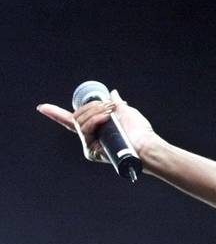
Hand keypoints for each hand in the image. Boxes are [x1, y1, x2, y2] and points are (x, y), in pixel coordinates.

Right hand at [37, 89, 156, 163]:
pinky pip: (85, 130)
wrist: (146, 144)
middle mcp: (89, 138)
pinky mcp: (90, 150)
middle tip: (110, 106)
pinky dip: (95, 120)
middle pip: (77, 116)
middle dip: (92, 106)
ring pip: (80, 121)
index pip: (72, 120)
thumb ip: (115, 104)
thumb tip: (112, 93)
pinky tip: (106, 118)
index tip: (42, 107)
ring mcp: (89, 144)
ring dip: (96, 112)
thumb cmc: (140, 131)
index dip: (56, 114)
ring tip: (110, 113)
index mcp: (95, 128)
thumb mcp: (126, 112)